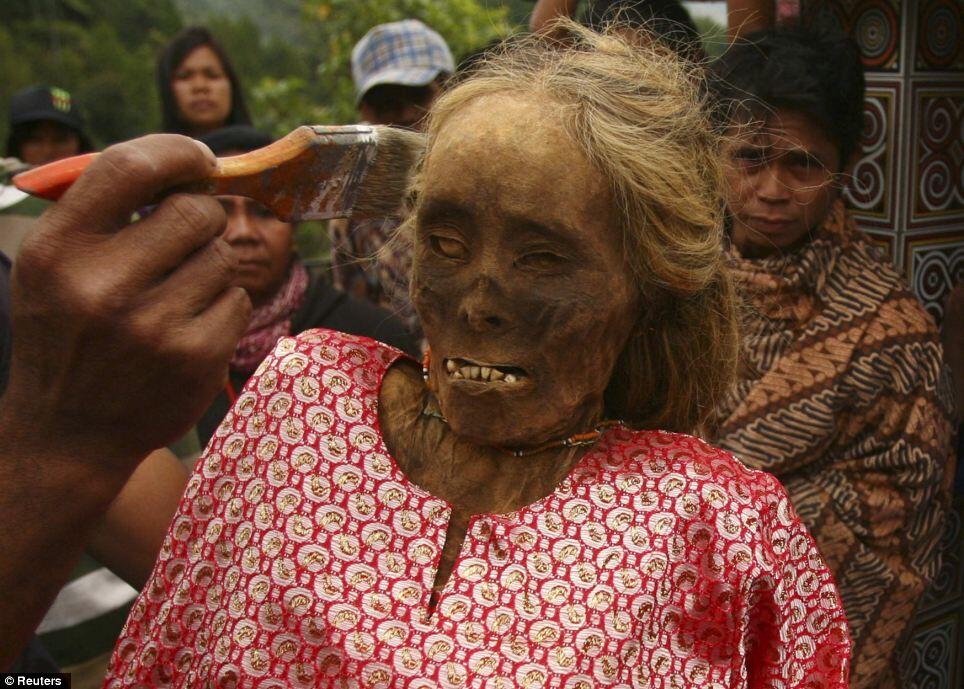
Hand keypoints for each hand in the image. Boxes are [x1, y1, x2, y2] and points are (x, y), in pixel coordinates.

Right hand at [2, 134, 250, 472]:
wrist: (70, 434)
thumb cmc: (69, 334)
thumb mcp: (53, 267)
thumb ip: (105, 210)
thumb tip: (187, 161)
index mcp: (58, 250)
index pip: (129, 168)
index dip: (175, 152)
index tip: (199, 158)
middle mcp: (103, 286)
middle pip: (196, 210)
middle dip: (200, 218)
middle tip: (184, 241)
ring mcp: (153, 326)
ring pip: (223, 257)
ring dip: (209, 268)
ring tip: (173, 297)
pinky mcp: (196, 357)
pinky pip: (238, 301)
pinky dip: (222, 308)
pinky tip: (187, 330)